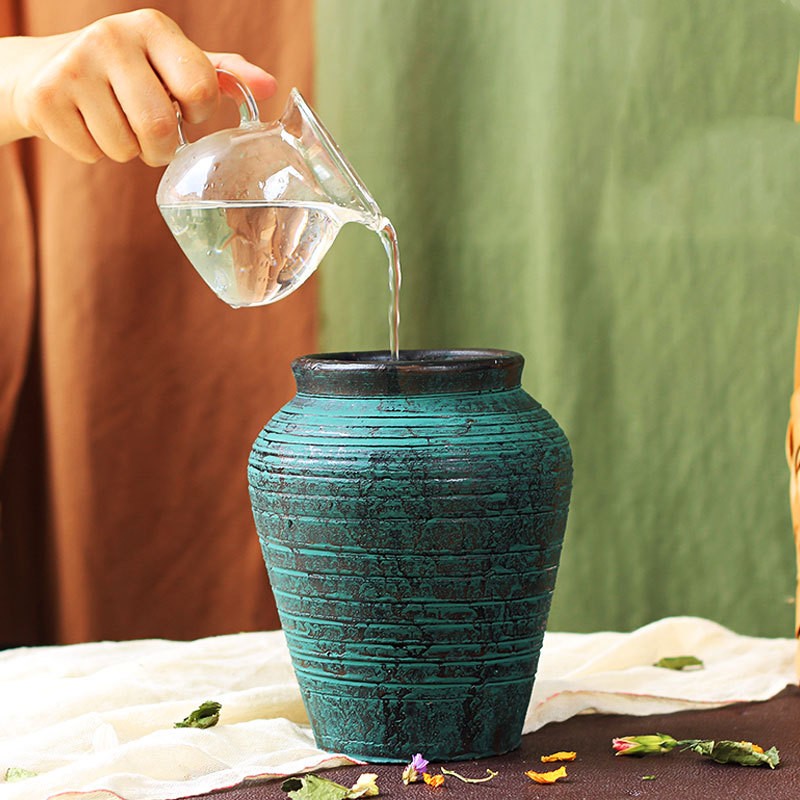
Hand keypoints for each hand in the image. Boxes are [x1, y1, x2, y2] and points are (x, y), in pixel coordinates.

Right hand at [4, 9, 276, 164]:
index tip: (185, 111)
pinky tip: (86, 124)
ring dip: (128, 151)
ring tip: (116, 124)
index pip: (200, 90)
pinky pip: (91, 154)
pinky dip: (95, 152)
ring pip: (125, 147)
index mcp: (153, 28)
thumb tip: (271, 87)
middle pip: (160, 128)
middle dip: (161, 148)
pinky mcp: (46, 97)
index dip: (199, 114)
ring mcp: (74, 66)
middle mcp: (111, 38)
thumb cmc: (129, 72)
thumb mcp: (174, 63)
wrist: (44, 68)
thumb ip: (224, 76)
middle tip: (153, 137)